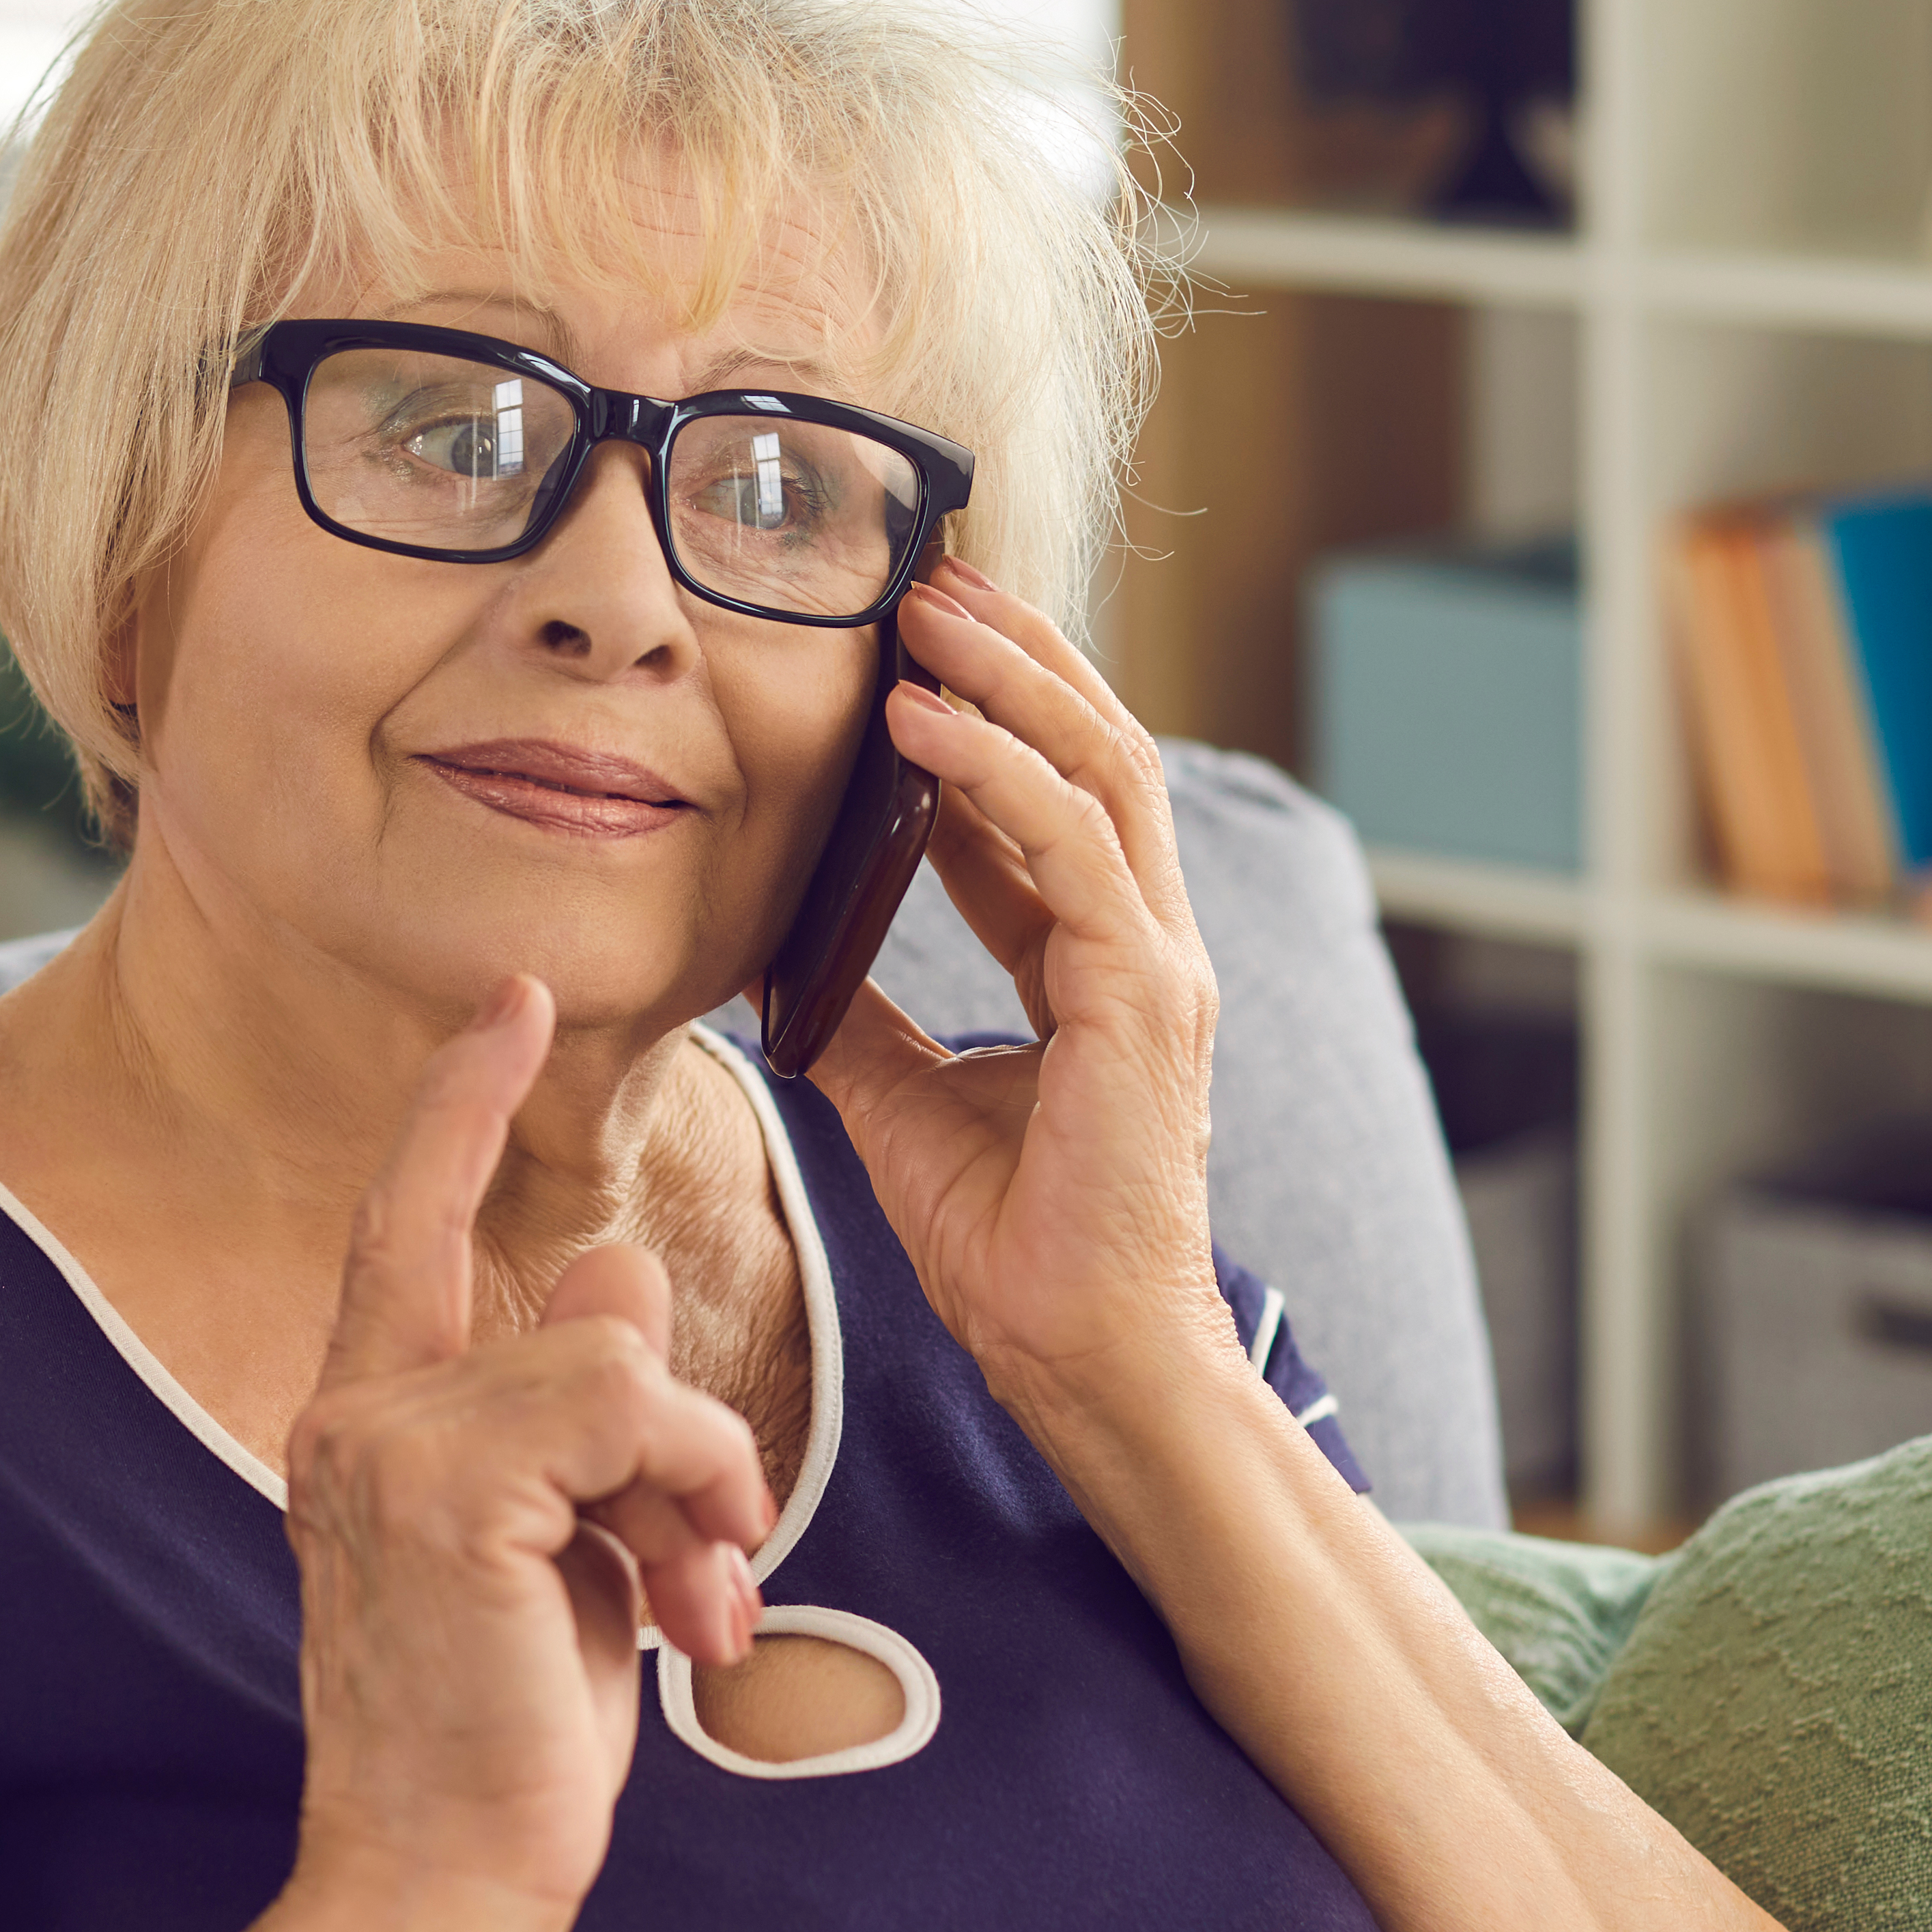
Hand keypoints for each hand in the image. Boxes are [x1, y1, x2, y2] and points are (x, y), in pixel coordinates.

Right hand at [284, 976, 773, 1931]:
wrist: (439, 1884)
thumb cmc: (501, 1737)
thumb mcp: (562, 1548)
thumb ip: (579, 1407)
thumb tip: (614, 1266)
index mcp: (368, 1415)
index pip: (407, 1218)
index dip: (461, 1103)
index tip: (515, 999)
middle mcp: (354, 1408)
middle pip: (582, 1314)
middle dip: (682, 1437)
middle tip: (709, 1571)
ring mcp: (385, 1440)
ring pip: (619, 1361)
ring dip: (699, 1483)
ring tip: (696, 1605)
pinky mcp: (444, 1484)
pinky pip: (628, 1405)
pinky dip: (692, 1490)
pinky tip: (685, 1601)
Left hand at [795, 556, 1233, 1409]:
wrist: (1078, 1358)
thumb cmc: (1012, 1247)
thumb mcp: (899, 1101)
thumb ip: (856, 1012)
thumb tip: (774, 947)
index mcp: (1097, 959)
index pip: (1050, 795)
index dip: (987, 708)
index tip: (909, 640)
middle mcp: (1142, 943)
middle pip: (1094, 748)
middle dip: (1013, 651)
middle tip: (927, 573)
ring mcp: (1156, 965)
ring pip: (1099, 769)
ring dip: (1008, 676)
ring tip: (922, 609)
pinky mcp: (1145, 1000)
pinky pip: (1074, 848)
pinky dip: (998, 771)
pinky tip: (924, 721)